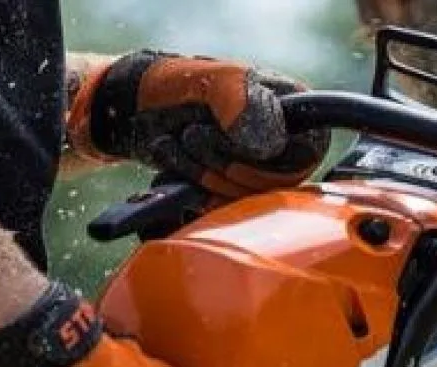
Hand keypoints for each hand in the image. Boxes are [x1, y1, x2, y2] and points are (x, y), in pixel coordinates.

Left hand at [67, 50, 328, 197]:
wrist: (134, 106)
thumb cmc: (178, 84)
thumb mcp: (211, 81)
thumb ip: (242, 102)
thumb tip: (268, 147)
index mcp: (297, 117)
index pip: (302, 158)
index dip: (257, 158)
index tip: (213, 134)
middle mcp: (285, 150)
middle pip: (269, 186)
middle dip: (220, 165)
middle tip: (189, 136)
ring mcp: (258, 176)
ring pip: (244, 202)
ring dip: (200, 177)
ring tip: (173, 145)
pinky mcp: (230, 197)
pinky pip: (221, 216)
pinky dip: (189, 199)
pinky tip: (171, 173)